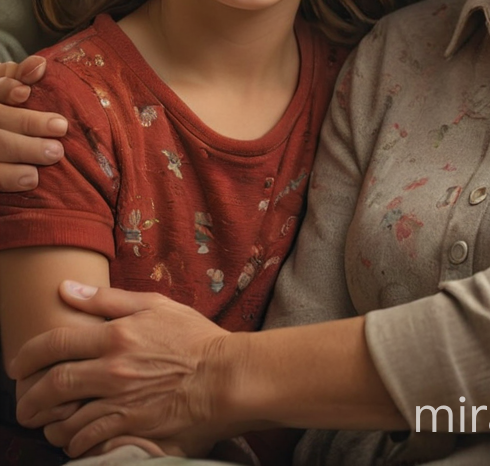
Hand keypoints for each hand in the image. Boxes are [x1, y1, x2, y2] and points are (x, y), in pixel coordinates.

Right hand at [0, 55, 66, 189]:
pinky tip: (30, 180)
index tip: (25, 92)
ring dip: (21, 152)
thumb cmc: (6, 105)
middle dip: (26, 123)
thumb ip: (22, 74)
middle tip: (60, 128)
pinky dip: (8, 177)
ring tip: (53, 154)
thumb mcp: (8, 83)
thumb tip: (40, 65)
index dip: (5, 89)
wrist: (1, 141)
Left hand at [11, 281, 231, 458]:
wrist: (227, 378)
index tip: (17, 364)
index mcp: (116, 334)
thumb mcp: (154, 305)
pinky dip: (74, 442)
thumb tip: (66, 288)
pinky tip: (74, 439)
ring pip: (66, 418)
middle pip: (53, 384)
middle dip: (29, 396)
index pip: (56, 342)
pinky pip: (89, 441)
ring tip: (45, 424)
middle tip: (21, 403)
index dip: (28, 354)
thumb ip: (107, 299)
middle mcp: (113, 369)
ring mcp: (121, 402)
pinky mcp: (131, 428)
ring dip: (49, 423)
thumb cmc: (195, 338)